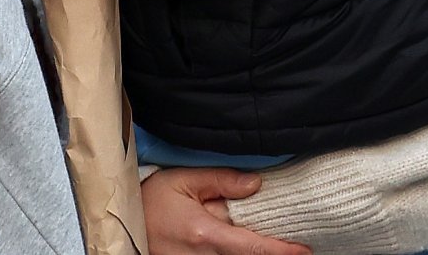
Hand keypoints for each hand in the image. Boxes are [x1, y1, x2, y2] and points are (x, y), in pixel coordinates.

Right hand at [142, 167, 310, 254]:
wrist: (122, 221)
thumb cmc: (151, 200)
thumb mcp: (183, 181)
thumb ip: (221, 181)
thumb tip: (256, 184)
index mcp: (205, 234)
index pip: (254, 248)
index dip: (283, 252)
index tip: (305, 251)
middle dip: (272, 254)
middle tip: (294, 246)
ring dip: (254, 254)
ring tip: (273, 245)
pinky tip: (245, 247)